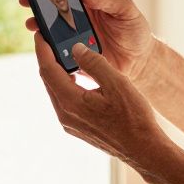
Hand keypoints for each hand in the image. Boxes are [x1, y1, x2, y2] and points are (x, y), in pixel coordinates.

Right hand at [19, 0, 156, 80]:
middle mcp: (78, 16)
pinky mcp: (74, 54)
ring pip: (51, 28)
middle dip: (38, 3)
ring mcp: (74, 35)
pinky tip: (45, 47)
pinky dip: (49, 48)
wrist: (141, 61)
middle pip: (53, 7)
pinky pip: (57, 50)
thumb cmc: (134, 29)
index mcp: (89, 0)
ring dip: (40, 26)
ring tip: (33, 25)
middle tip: (27, 1)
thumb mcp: (126, 8)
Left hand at [33, 35, 166, 167]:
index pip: (48, 70)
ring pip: (57, 92)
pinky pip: (66, 101)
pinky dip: (68, 85)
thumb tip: (76, 49)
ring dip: (59, 72)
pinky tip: (79, 77)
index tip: (40, 34)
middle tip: (52, 40)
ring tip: (66, 55)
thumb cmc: (134, 117)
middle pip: (49, 81)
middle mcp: (65, 115)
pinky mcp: (79, 128)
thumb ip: (94, 63)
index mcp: (71, 102)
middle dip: (49, 59)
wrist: (144, 149)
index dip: (42, 50)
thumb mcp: (116, 83)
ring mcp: (71, 124)